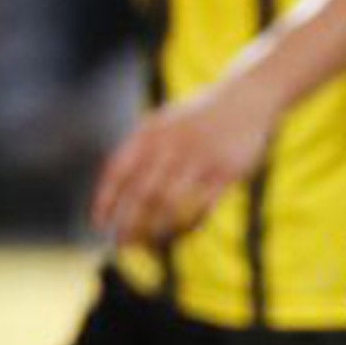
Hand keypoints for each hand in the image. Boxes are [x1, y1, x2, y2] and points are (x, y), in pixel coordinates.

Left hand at [91, 78, 279, 246]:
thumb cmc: (197, 118)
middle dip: (129, 223)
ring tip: (148, 245)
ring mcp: (201, 158)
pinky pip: (202, 207)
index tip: (99, 224)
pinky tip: (179, 235)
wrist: (246, 98)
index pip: (118, 171)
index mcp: (151, 132)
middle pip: (142, 194)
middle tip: (122, 244)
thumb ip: (138, 152)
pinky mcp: (226, 172)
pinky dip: (188, 225)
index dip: (105, 201)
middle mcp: (173, 144)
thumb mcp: (163, 124)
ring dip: (155, 229)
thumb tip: (113, 195)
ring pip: (170, 204)